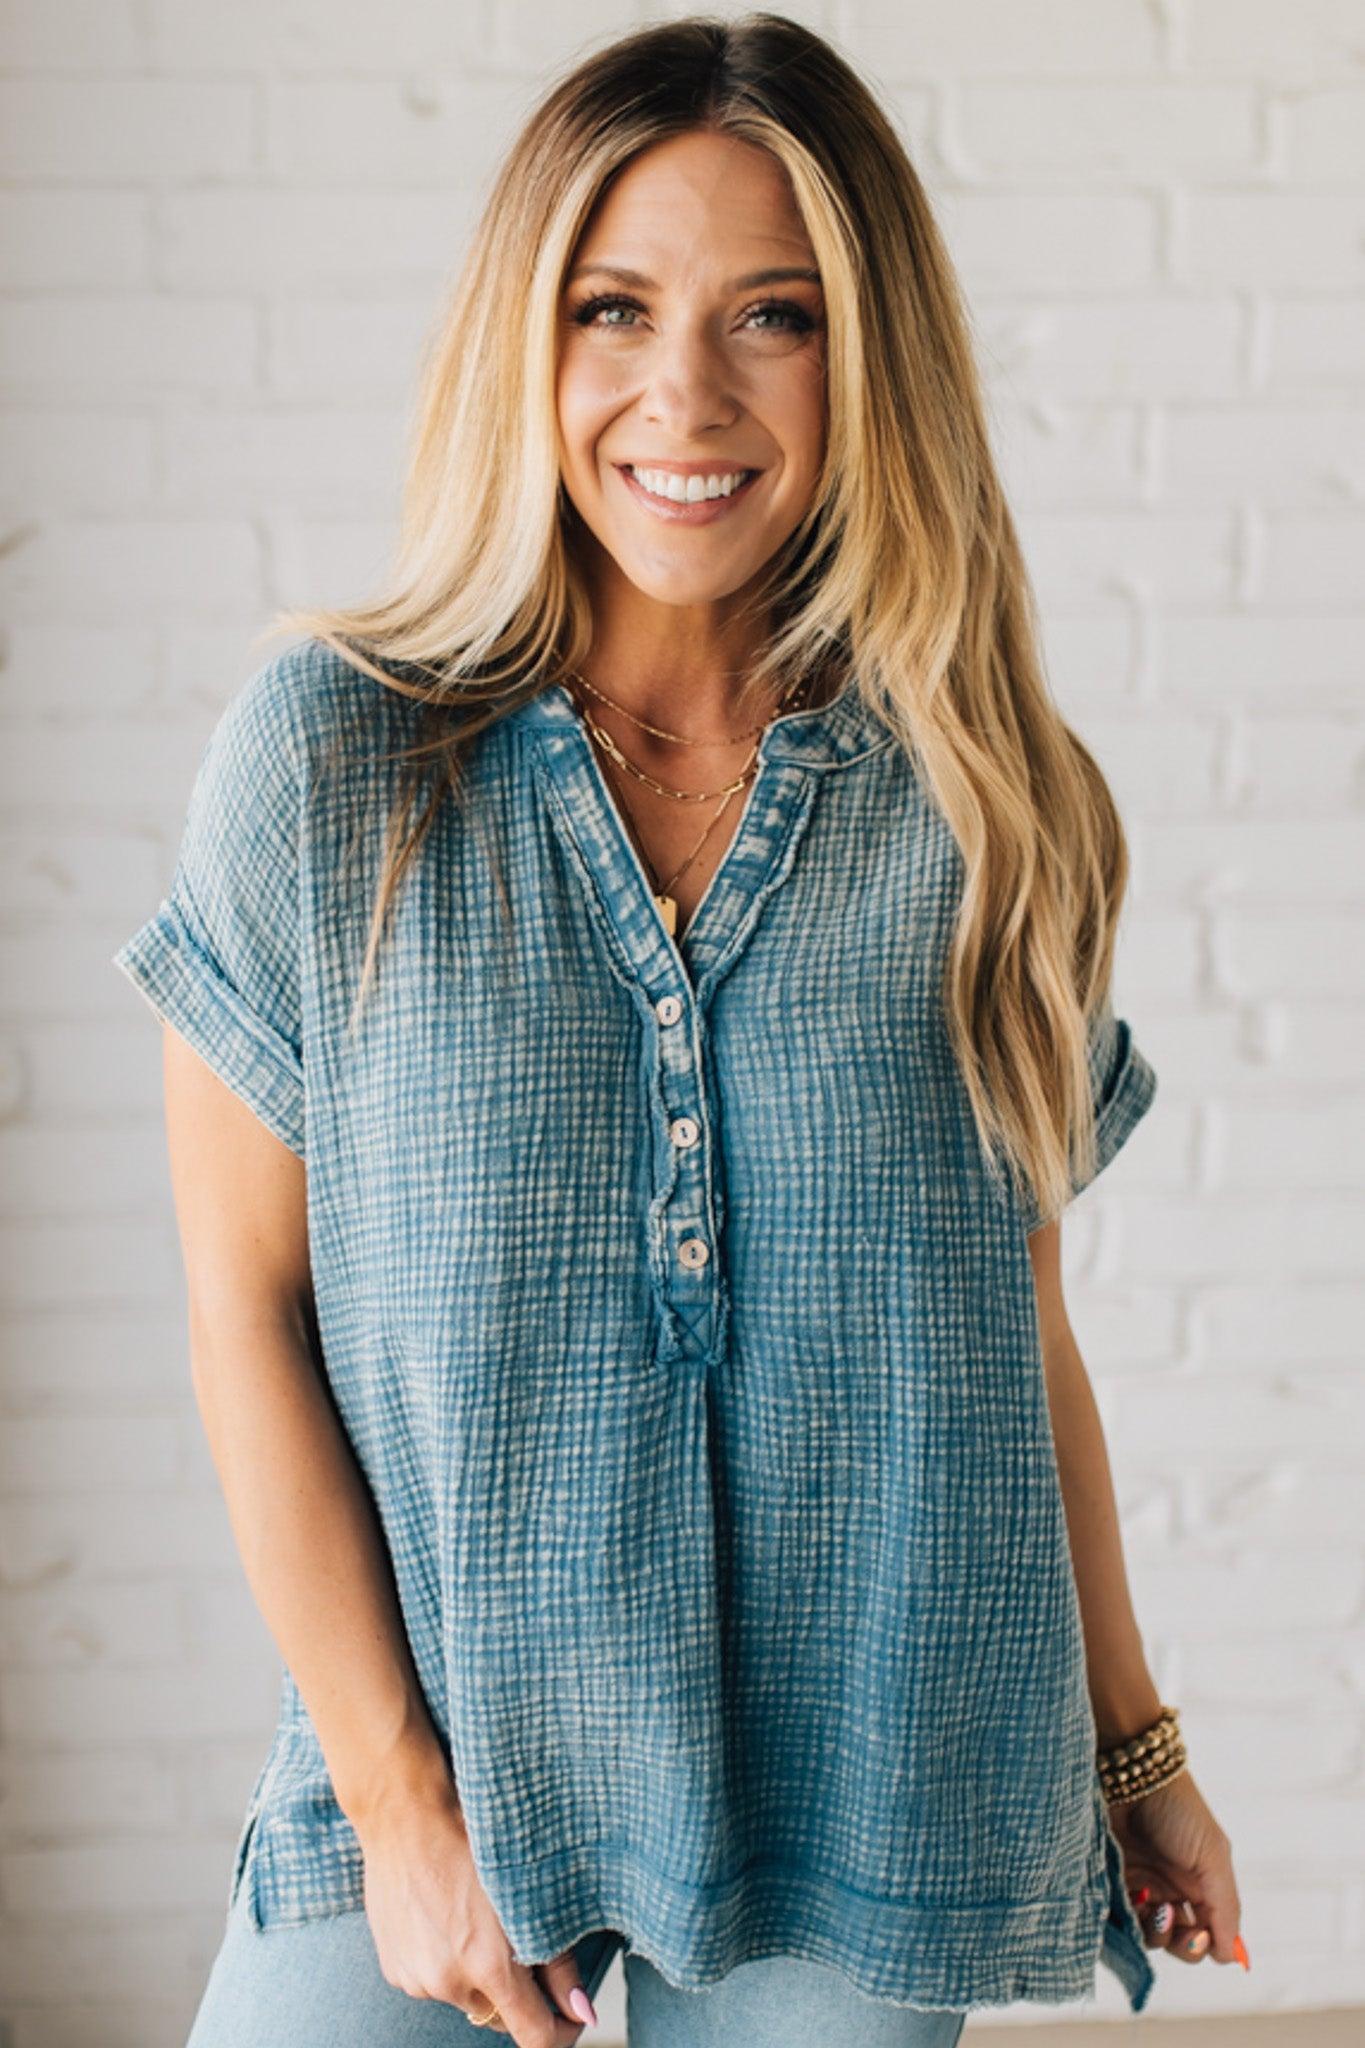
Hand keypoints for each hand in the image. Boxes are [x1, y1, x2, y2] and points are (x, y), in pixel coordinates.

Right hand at [354, 1775, 594, 2045]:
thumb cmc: (471, 1841)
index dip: (560, 2031)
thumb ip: (557, 1961)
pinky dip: (444, 1962)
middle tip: (518, 1942)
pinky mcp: (393, 1969)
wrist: (404, 1817)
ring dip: (475, 1974)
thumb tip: (583, 2010)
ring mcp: (416, 1980)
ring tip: (473, 1918)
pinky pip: (430, 1980)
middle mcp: (448, 1983)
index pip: (532, 2035)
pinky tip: (444, 1918)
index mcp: (486, 1967)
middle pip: (497, 2013)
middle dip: (515, 1993)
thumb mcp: (525, 1895)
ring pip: (463, 1995)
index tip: (570, 2017)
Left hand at [1109, 1768, 1248, 1970]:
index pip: (1209, 1932)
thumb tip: (1231, 1955)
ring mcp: (1140, 1884)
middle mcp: (1171, 1887)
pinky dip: (1127, 1921)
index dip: (1206, 1944)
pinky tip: (1132, 1900)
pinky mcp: (1110, 1879)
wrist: (1129, 1773)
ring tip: (1154, 1907)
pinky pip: (1119, 1918)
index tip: (1200, 1936)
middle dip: (1181, 1943)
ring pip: (1150, 1934)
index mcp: (1201, 1883)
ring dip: (1155, 1932)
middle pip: (1179, 1939)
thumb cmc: (1178, 1809)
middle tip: (1171, 1918)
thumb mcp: (1212, 1855)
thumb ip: (1225, 1906)